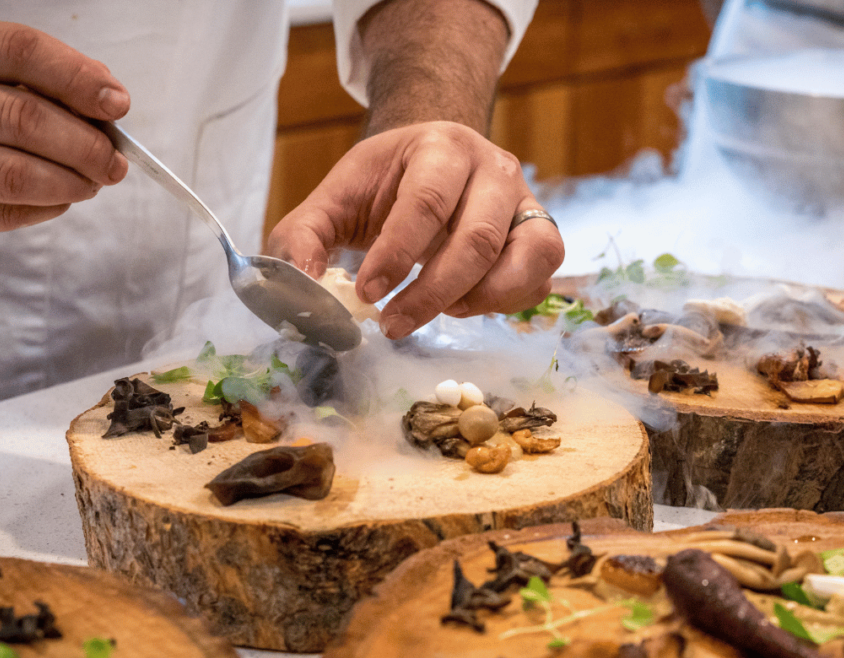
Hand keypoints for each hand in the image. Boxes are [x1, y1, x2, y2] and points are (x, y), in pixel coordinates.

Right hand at [0, 22, 129, 248]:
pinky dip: (44, 209)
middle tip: (113, 163)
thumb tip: (106, 102)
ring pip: (11, 173)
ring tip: (91, 184)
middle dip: (84, 145)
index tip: (116, 104)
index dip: (76, 77)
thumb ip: (42, 84)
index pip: (19, 51)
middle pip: (21, 117)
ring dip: (68, 183)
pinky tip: (58, 200)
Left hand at [267, 121, 564, 339]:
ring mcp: (526, 202)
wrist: (435, 161)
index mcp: (441, 147)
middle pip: (477, 238)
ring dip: (479, 299)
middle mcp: (494, 169)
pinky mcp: (541, 235)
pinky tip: (464, 305)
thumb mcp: (335, 198)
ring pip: (526, 258)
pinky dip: (505, 303)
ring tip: (439, 312)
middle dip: (432, 292)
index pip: (425, 202)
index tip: (366, 293)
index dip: (396, 254)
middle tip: (393, 325)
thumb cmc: (385, 184)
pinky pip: (540, 278)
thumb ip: (304, 237)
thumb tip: (302, 286)